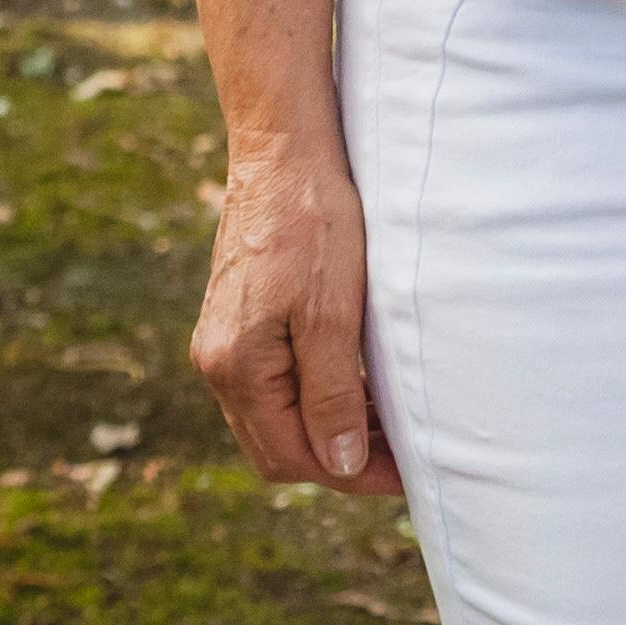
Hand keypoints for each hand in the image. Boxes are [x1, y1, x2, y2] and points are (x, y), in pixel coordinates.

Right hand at [193, 129, 400, 493]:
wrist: (282, 149)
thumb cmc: (313, 222)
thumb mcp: (332, 312)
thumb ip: (331, 393)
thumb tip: (339, 466)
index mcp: (236, 367)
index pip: (292, 456)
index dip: (351, 474)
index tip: (407, 473)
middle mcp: (218, 363)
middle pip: (278, 447)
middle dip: (339, 460)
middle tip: (404, 455)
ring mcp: (224, 340)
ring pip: (277, 416)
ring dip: (330, 429)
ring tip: (390, 426)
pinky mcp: (239, 318)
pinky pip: (275, 381)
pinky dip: (316, 395)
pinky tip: (359, 385)